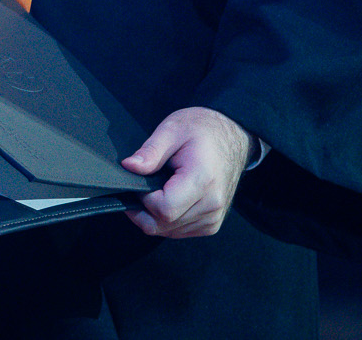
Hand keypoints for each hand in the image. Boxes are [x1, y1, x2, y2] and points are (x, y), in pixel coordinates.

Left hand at [121, 105, 252, 237]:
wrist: (231, 137)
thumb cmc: (203, 130)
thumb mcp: (172, 129)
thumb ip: (150, 151)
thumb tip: (130, 167)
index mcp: (202, 180)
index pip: (164, 210)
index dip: (144, 198)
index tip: (141, 181)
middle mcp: (212, 204)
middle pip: (164, 224)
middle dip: (144, 208)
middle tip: (143, 185)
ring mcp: (213, 218)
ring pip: (169, 231)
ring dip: (154, 215)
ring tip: (160, 188)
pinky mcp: (211, 224)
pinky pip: (179, 232)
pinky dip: (166, 220)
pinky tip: (168, 197)